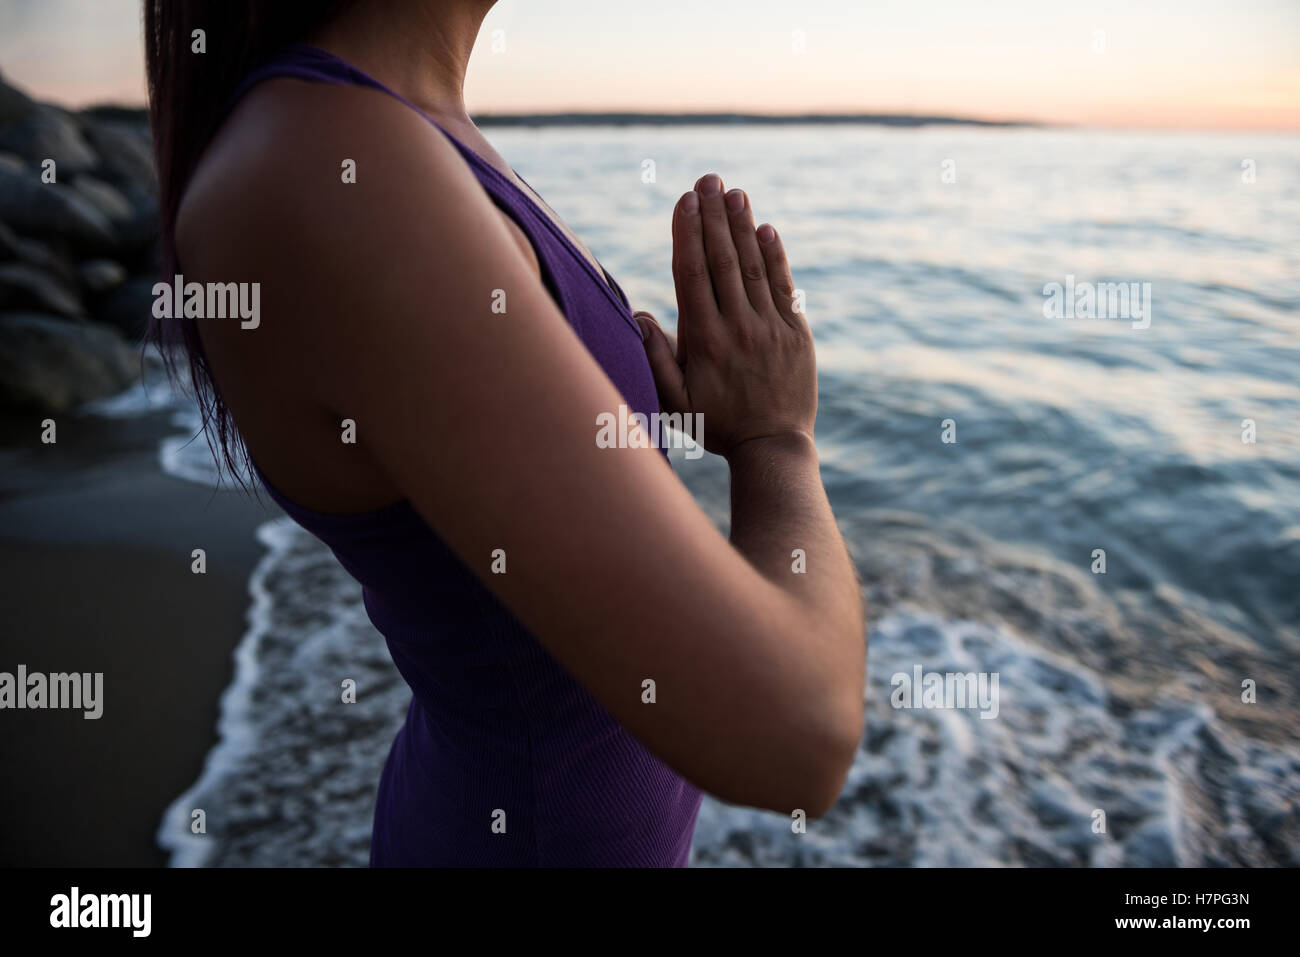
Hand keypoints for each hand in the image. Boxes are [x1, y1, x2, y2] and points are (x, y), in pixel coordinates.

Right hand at [635, 173, 815, 459]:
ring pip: (753, 267)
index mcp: (704, 340)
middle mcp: (738, 327)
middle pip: (723, 260)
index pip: (693, 273)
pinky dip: (775, 256)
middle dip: (713, 216)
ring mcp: (770, 327)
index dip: (688, 233)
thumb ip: (654, 357)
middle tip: (708, 180)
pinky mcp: (796, 333)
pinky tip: (767, 229)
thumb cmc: (716, 425)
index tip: (684, 200)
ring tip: (734, 192)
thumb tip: (639, 313)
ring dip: (742, 226)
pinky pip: (783, 286)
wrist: (772, 447)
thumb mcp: (674, 401)